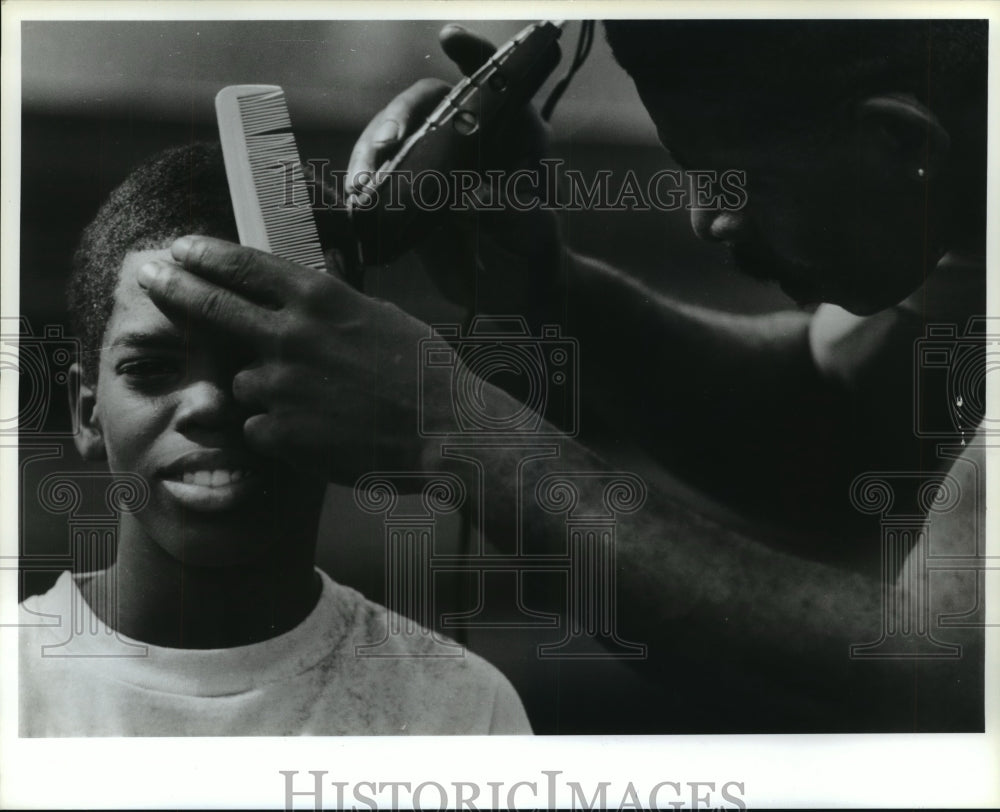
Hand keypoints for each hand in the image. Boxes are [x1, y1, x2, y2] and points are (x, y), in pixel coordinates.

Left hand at [138, 235, 447, 483]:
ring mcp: (281, 385)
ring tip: (317, 403)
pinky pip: (259, 426)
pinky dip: (278, 429)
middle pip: (213, 307)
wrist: (444, 430)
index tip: (180, 248)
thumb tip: (311, 286)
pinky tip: (320, 431)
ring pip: (242, 382)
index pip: (246, 266)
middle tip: (148, 274)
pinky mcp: (279, 432)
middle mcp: (291, 335)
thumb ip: (334, 303)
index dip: (207, 255)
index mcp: (320, 299)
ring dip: (265, 389)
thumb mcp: (381, 315)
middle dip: (174, 287)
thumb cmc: (423, 371)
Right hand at [346, 24, 562, 320]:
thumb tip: (476, 202)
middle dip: (396, 118)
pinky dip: (363, 185)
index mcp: (510, 133)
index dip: (473, 56)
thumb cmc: (535, 251)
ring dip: (369, 155)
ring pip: (391, 138)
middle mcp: (467, 137)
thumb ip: (513, 215)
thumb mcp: (534, 232)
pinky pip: (378, 177)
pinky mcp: (409, 191)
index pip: (491, 81)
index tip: (450, 40)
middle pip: (423, 106)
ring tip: (360, 186)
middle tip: (387, 144)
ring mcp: (434, 162)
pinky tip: (355, 201)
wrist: (517, 288)